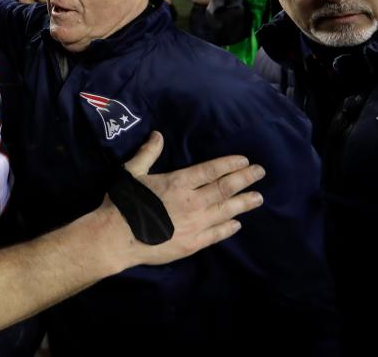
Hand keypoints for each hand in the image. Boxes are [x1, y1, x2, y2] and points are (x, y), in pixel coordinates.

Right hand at [109, 131, 264, 267]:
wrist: (117, 237)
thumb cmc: (124, 202)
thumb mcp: (133, 172)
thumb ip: (148, 153)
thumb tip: (157, 135)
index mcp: (178, 182)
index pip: (211, 170)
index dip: (230, 164)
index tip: (244, 160)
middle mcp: (192, 201)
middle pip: (225, 188)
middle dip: (245, 179)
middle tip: (260, 173)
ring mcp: (195, 224)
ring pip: (226, 210)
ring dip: (244, 203)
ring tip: (259, 197)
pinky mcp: (192, 244)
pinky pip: (217, 234)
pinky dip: (229, 228)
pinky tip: (238, 224)